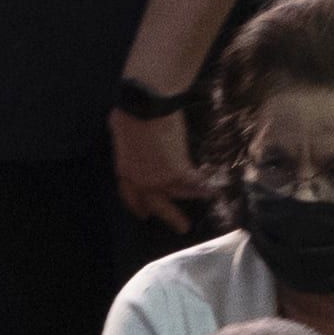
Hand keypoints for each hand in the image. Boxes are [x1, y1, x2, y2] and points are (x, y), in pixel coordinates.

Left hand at [108, 106, 204, 235]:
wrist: (146, 106)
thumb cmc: (129, 112)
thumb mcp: (118, 129)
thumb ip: (125, 140)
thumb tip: (124, 131)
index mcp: (125, 171)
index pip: (130, 196)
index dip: (138, 206)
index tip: (144, 214)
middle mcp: (142, 182)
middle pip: (157, 206)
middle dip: (171, 217)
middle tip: (182, 227)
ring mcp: (161, 180)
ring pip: (181, 193)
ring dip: (194, 194)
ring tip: (205, 197)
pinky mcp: (178, 173)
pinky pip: (196, 183)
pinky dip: (207, 185)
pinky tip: (215, 189)